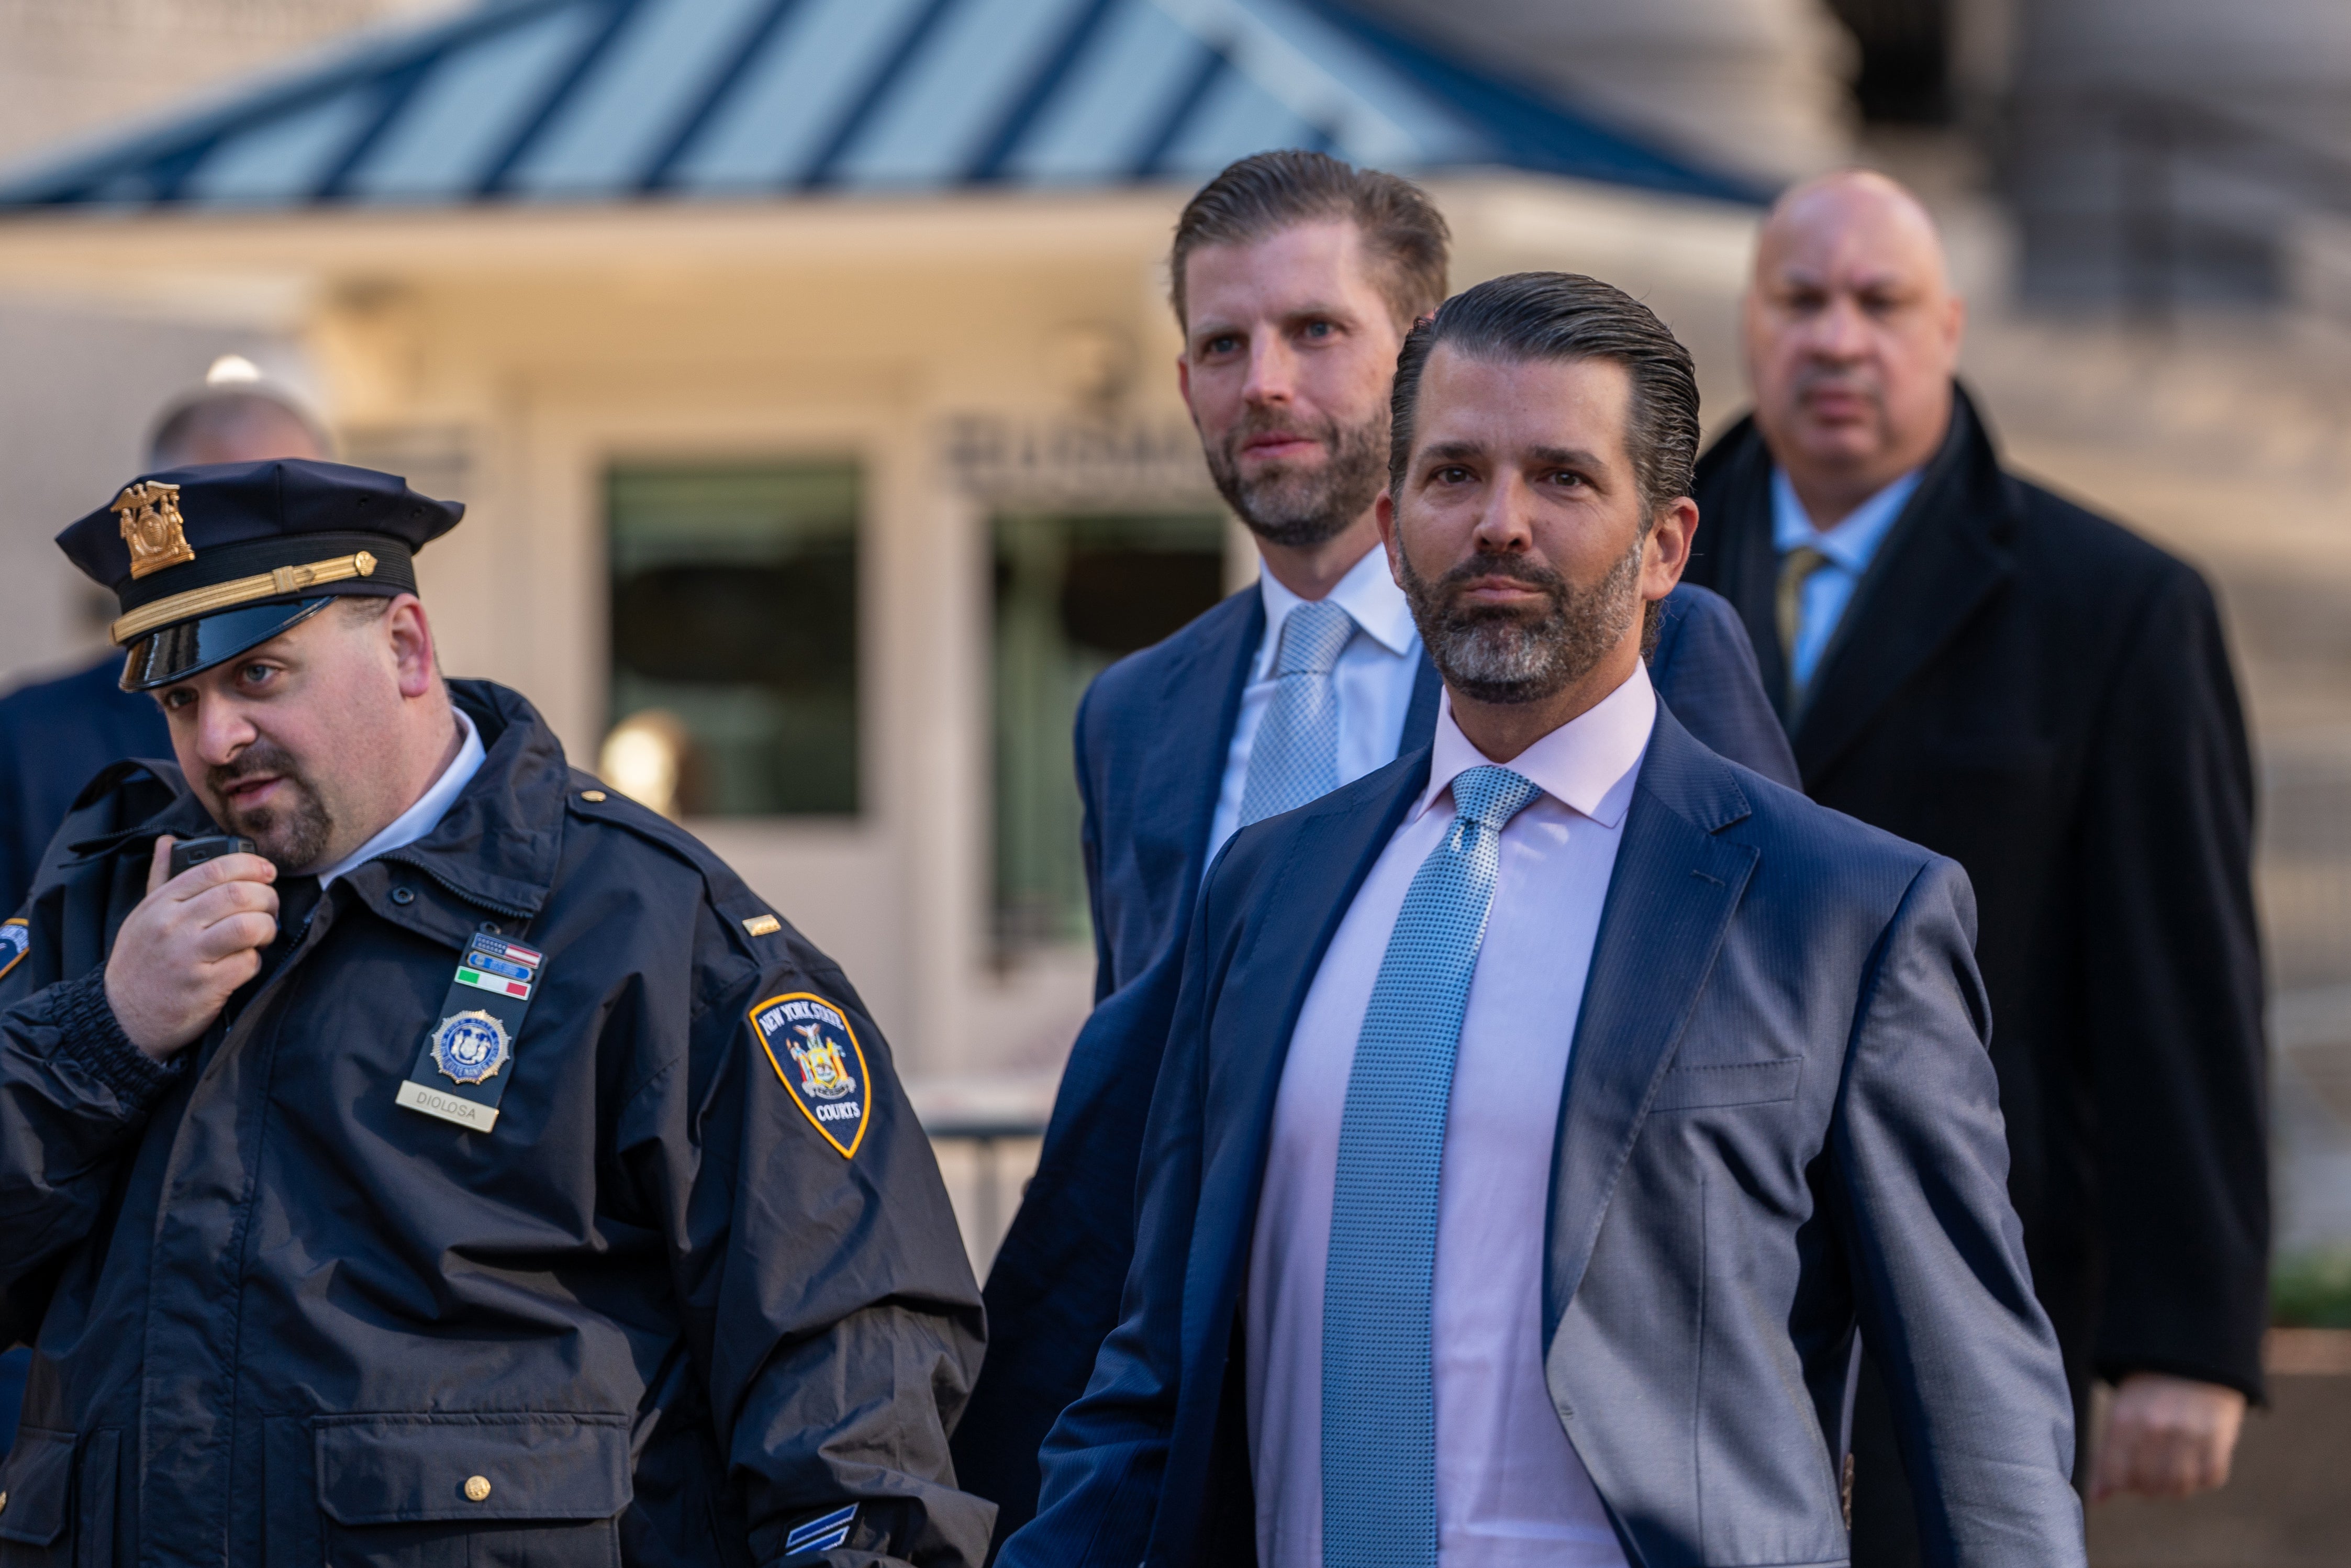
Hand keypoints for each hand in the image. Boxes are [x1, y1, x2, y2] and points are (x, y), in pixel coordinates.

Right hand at [103, 836, 278, 1060]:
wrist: (121, 1018)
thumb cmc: (140, 963)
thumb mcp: (142, 917)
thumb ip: (160, 877)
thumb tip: (167, 841)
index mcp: (160, 904)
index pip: (214, 869)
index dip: (251, 865)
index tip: (267, 872)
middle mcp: (172, 926)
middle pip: (239, 895)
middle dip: (267, 898)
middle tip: (269, 907)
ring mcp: (187, 957)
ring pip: (249, 926)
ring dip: (267, 927)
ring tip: (263, 933)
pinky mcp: (204, 987)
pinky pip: (248, 963)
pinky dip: (255, 961)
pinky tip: (245, 963)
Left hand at [2090, 1372, 2246, 1501]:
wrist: (2193, 1356)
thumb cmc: (2149, 1390)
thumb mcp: (2121, 1412)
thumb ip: (2108, 1457)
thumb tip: (2096, 1500)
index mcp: (2124, 1419)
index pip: (2117, 1476)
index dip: (2121, 1485)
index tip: (2127, 1477)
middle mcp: (2155, 1427)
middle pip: (2149, 1486)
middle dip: (2148, 1488)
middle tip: (2152, 1473)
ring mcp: (2188, 1433)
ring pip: (2180, 1487)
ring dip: (2176, 1486)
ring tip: (2174, 1469)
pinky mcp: (2219, 1436)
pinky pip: (2211, 1478)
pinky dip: (2203, 1478)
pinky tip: (2196, 1462)